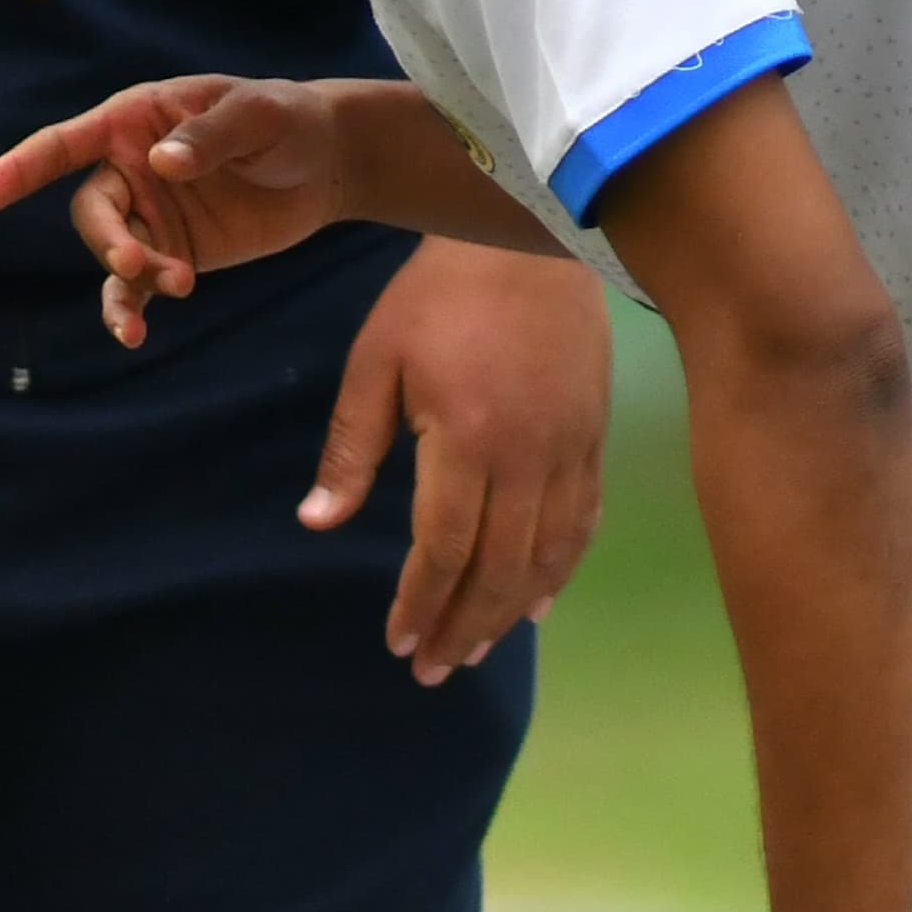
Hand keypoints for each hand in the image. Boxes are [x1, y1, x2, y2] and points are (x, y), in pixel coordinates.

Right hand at [0, 74, 351, 344]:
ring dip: (131, 278)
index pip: (63, 145)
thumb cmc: (285, 121)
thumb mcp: (258, 116)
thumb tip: (161, 163)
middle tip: (142, 265)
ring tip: (179, 284)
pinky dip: (131, 310)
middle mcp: (129, 168)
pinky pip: (135, 289)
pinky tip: (136, 334)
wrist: (323, 163)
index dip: (19, 170)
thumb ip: (210, 136)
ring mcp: (148, 216)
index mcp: (134, 120)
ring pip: (111, 256)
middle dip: (110, 241)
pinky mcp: (171, 255)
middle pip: (91, 212)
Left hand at [306, 241, 609, 681]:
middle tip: (433, 669)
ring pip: (545, 559)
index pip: (444, 548)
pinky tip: (536, 606)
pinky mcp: (594, 443)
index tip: (398, 642)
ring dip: (508, 614)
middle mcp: (525, 459)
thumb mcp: (377, 359)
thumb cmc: (439, 296)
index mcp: (465, 439)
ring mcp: (567, 454)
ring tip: (476, 648)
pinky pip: (582, 526)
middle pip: (498, 570)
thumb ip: (352, 445)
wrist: (532, 242)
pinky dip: (559, 573)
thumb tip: (317, 523)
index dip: (420, 603)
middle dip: (462, 627)